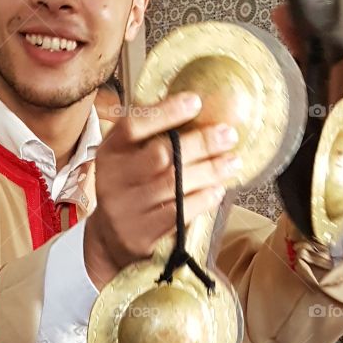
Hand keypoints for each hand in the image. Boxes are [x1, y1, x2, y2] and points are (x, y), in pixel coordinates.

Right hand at [84, 92, 237, 288]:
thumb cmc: (130, 189)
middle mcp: (113, 180)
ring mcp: (126, 209)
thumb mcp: (127, 159)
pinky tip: (218, 190)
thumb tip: (195, 107)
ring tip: (232, 161)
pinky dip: (202, 199)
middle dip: (200, 143)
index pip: (134, 125)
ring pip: (174, 185)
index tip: (196, 101)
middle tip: (229, 135)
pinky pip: (178, 213)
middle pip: (161, 155)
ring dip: (209, 171)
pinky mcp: (141, 235)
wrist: (110, 240)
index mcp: (110, 153)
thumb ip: (150, 137)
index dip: (165, 112)